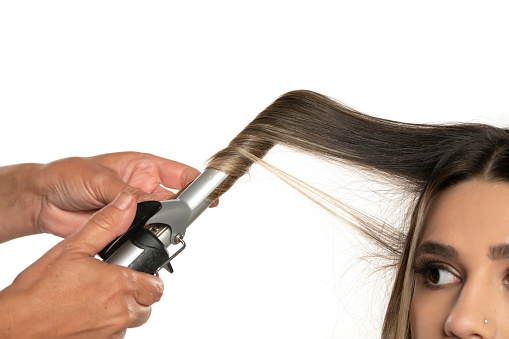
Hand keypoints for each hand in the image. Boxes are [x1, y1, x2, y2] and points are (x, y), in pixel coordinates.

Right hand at [0, 191, 162, 338]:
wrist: (14, 326)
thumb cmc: (38, 291)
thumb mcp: (73, 248)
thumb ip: (105, 225)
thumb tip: (126, 204)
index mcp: (120, 286)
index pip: (156, 286)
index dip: (149, 277)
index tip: (136, 271)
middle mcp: (120, 313)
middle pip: (147, 305)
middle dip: (138, 294)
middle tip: (117, 283)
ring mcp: (109, 333)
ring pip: (131, 321)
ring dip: (123, 310)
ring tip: (98, 297)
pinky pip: (113, 335)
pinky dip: (107, 326)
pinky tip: (87, 313)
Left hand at [36, 152, 202, 237]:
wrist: (42, 200)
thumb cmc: (68, 175)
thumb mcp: (100, 178)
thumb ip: (126, 193)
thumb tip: (147, 204)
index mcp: (143, 167)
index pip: (179, 174)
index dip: (197, 182)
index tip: (211, 193)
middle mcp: (144, 188)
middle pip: (174, 201)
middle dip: (181, 210)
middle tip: (183, 219)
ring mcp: (135, 210)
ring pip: (160, 220)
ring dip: (163, 227)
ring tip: (162, 232)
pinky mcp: (124, 228)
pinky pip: (143, 235)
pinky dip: (147, 241)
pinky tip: (148, 243)